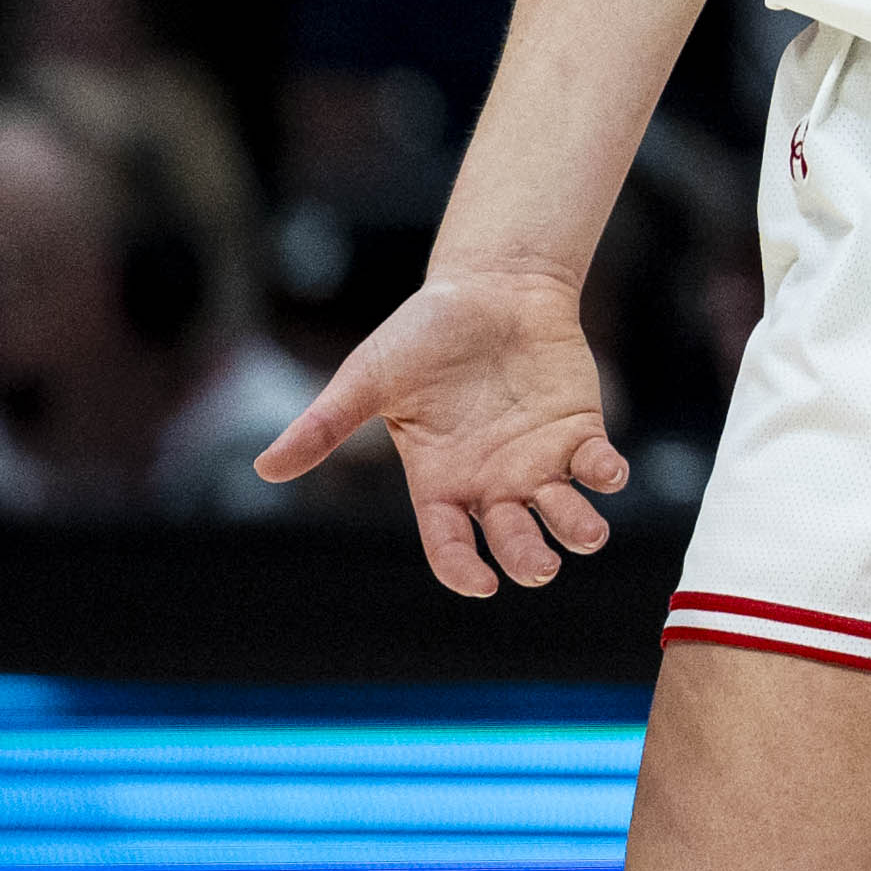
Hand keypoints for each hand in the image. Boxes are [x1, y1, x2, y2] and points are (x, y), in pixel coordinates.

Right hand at [258, 263, 629, 598]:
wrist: (490, 285)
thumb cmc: (423, 333)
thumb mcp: (369, 378)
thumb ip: (326, 426)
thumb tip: (264, 467)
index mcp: (440, 482)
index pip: (450, 544)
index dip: (464, 570)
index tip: (482, 584)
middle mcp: (493, 482)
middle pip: (513, 540)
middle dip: (527, 558)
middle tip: (540, 565)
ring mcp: (538, 460)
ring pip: (563, 515)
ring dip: (578, 529)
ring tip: (585, 533)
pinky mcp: (579, 431)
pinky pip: (597, 467)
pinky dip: (606, 475)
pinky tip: (607, 470)